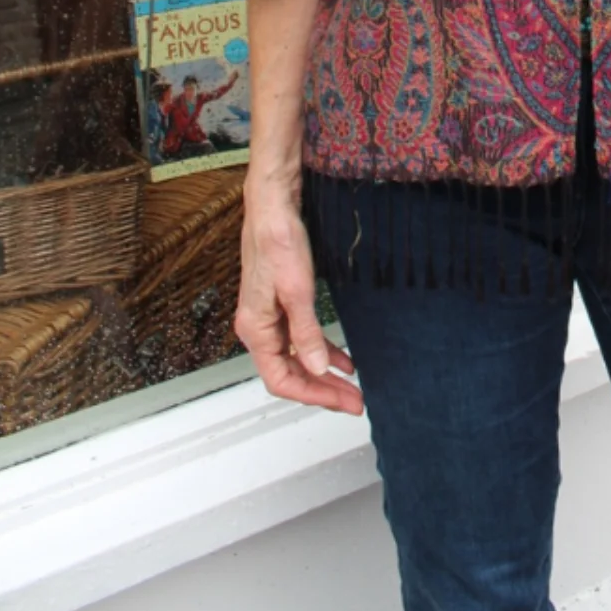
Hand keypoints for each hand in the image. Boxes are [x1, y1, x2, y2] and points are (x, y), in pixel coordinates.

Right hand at [234, 176, 361, 414]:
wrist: (273, 208)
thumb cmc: (279, 242)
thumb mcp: (297, 290)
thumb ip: (307, 332)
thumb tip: (318, 368)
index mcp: (255, 329)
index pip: (282, 380)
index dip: (314, 395)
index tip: (344, 402)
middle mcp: (258, 328)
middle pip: (291, 373)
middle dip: (323, 390)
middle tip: (355, 401)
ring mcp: (269, 317)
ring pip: (298, 358)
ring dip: (324, 373)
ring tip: (352, 386)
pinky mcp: (281, 305)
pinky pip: (301, 339)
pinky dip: (322, 351)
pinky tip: (342, 360)